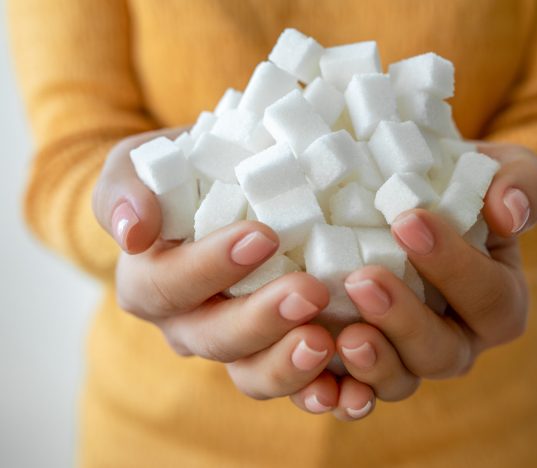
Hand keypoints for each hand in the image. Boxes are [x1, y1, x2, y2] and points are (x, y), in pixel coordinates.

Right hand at [92, 129, 346, 411]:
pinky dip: (319, 392)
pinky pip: (291, 385)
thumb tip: (133, 230)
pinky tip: (350, 390)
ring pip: (251, 373)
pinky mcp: (274, 353)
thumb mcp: (139, 163)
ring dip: (288, 365)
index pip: (168, 286)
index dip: (209, 268)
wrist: (218, 189)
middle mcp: (188, 323)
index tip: (262, 237)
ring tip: (325, 342)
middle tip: (309, 292)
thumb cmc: (180, 173)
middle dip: (260, 318)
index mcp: (150, 283)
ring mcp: (233, 344)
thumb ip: (126, 188)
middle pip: (214, 338)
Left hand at [327, 142, 536, 419]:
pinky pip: (355, 393)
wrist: (417, 202)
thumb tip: (509, 212)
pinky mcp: (366, 364)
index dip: (452, 265)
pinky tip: (317, 382)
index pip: (487, 296)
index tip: (408, 221)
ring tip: (344, 337)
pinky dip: (338, 394)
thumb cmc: (461, 186)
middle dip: (404, 319)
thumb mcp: (503, 170)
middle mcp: (457, 340)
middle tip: (364, 279)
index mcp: (496, 301)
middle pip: (442, 352)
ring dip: (373, 364)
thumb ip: (521, 183)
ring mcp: (409, 358)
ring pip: (400, 381)